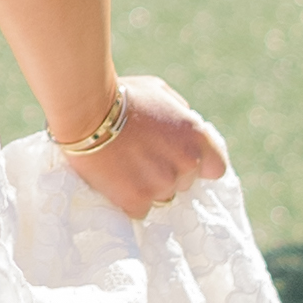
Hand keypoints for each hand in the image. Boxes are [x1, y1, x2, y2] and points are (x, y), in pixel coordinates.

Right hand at [50, 77, 230, 224]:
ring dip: (147, 187)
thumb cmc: (120, 96)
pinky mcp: (137, 200)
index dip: (199, 165)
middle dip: (167, 173)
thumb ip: (180, 113)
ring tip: (125, 167)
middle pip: (184, 183)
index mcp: (196, 136)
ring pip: (162, 197)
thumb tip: (186, 125)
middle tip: (141, 157)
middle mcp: (186, 163)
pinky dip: (129, 200)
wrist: (86, 112)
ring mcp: (162, 184)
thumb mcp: (159, 91)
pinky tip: (115, 181)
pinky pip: (140, 210)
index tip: (181, 161)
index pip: (216, 168)